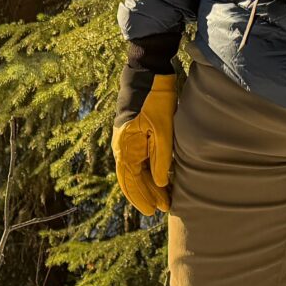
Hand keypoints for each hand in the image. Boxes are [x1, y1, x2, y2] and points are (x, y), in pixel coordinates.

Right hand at [114, 70, 178, 215]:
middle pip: (132, 179)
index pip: (131, 180)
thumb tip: (161, 183)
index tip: (154, 210)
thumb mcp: (162, 129)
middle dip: (147, 194)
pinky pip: (139, 159)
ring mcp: (127, 141)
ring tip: (163, 197)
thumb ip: (161, 157)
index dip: (142, 197)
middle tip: (163, 207)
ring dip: (148, 184)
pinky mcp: (135, 135)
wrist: (148, 75)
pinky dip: (148, 172)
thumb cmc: (155, 100)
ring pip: (136, 170)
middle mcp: (122, 147)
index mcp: (125, 147)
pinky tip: (159, 178)